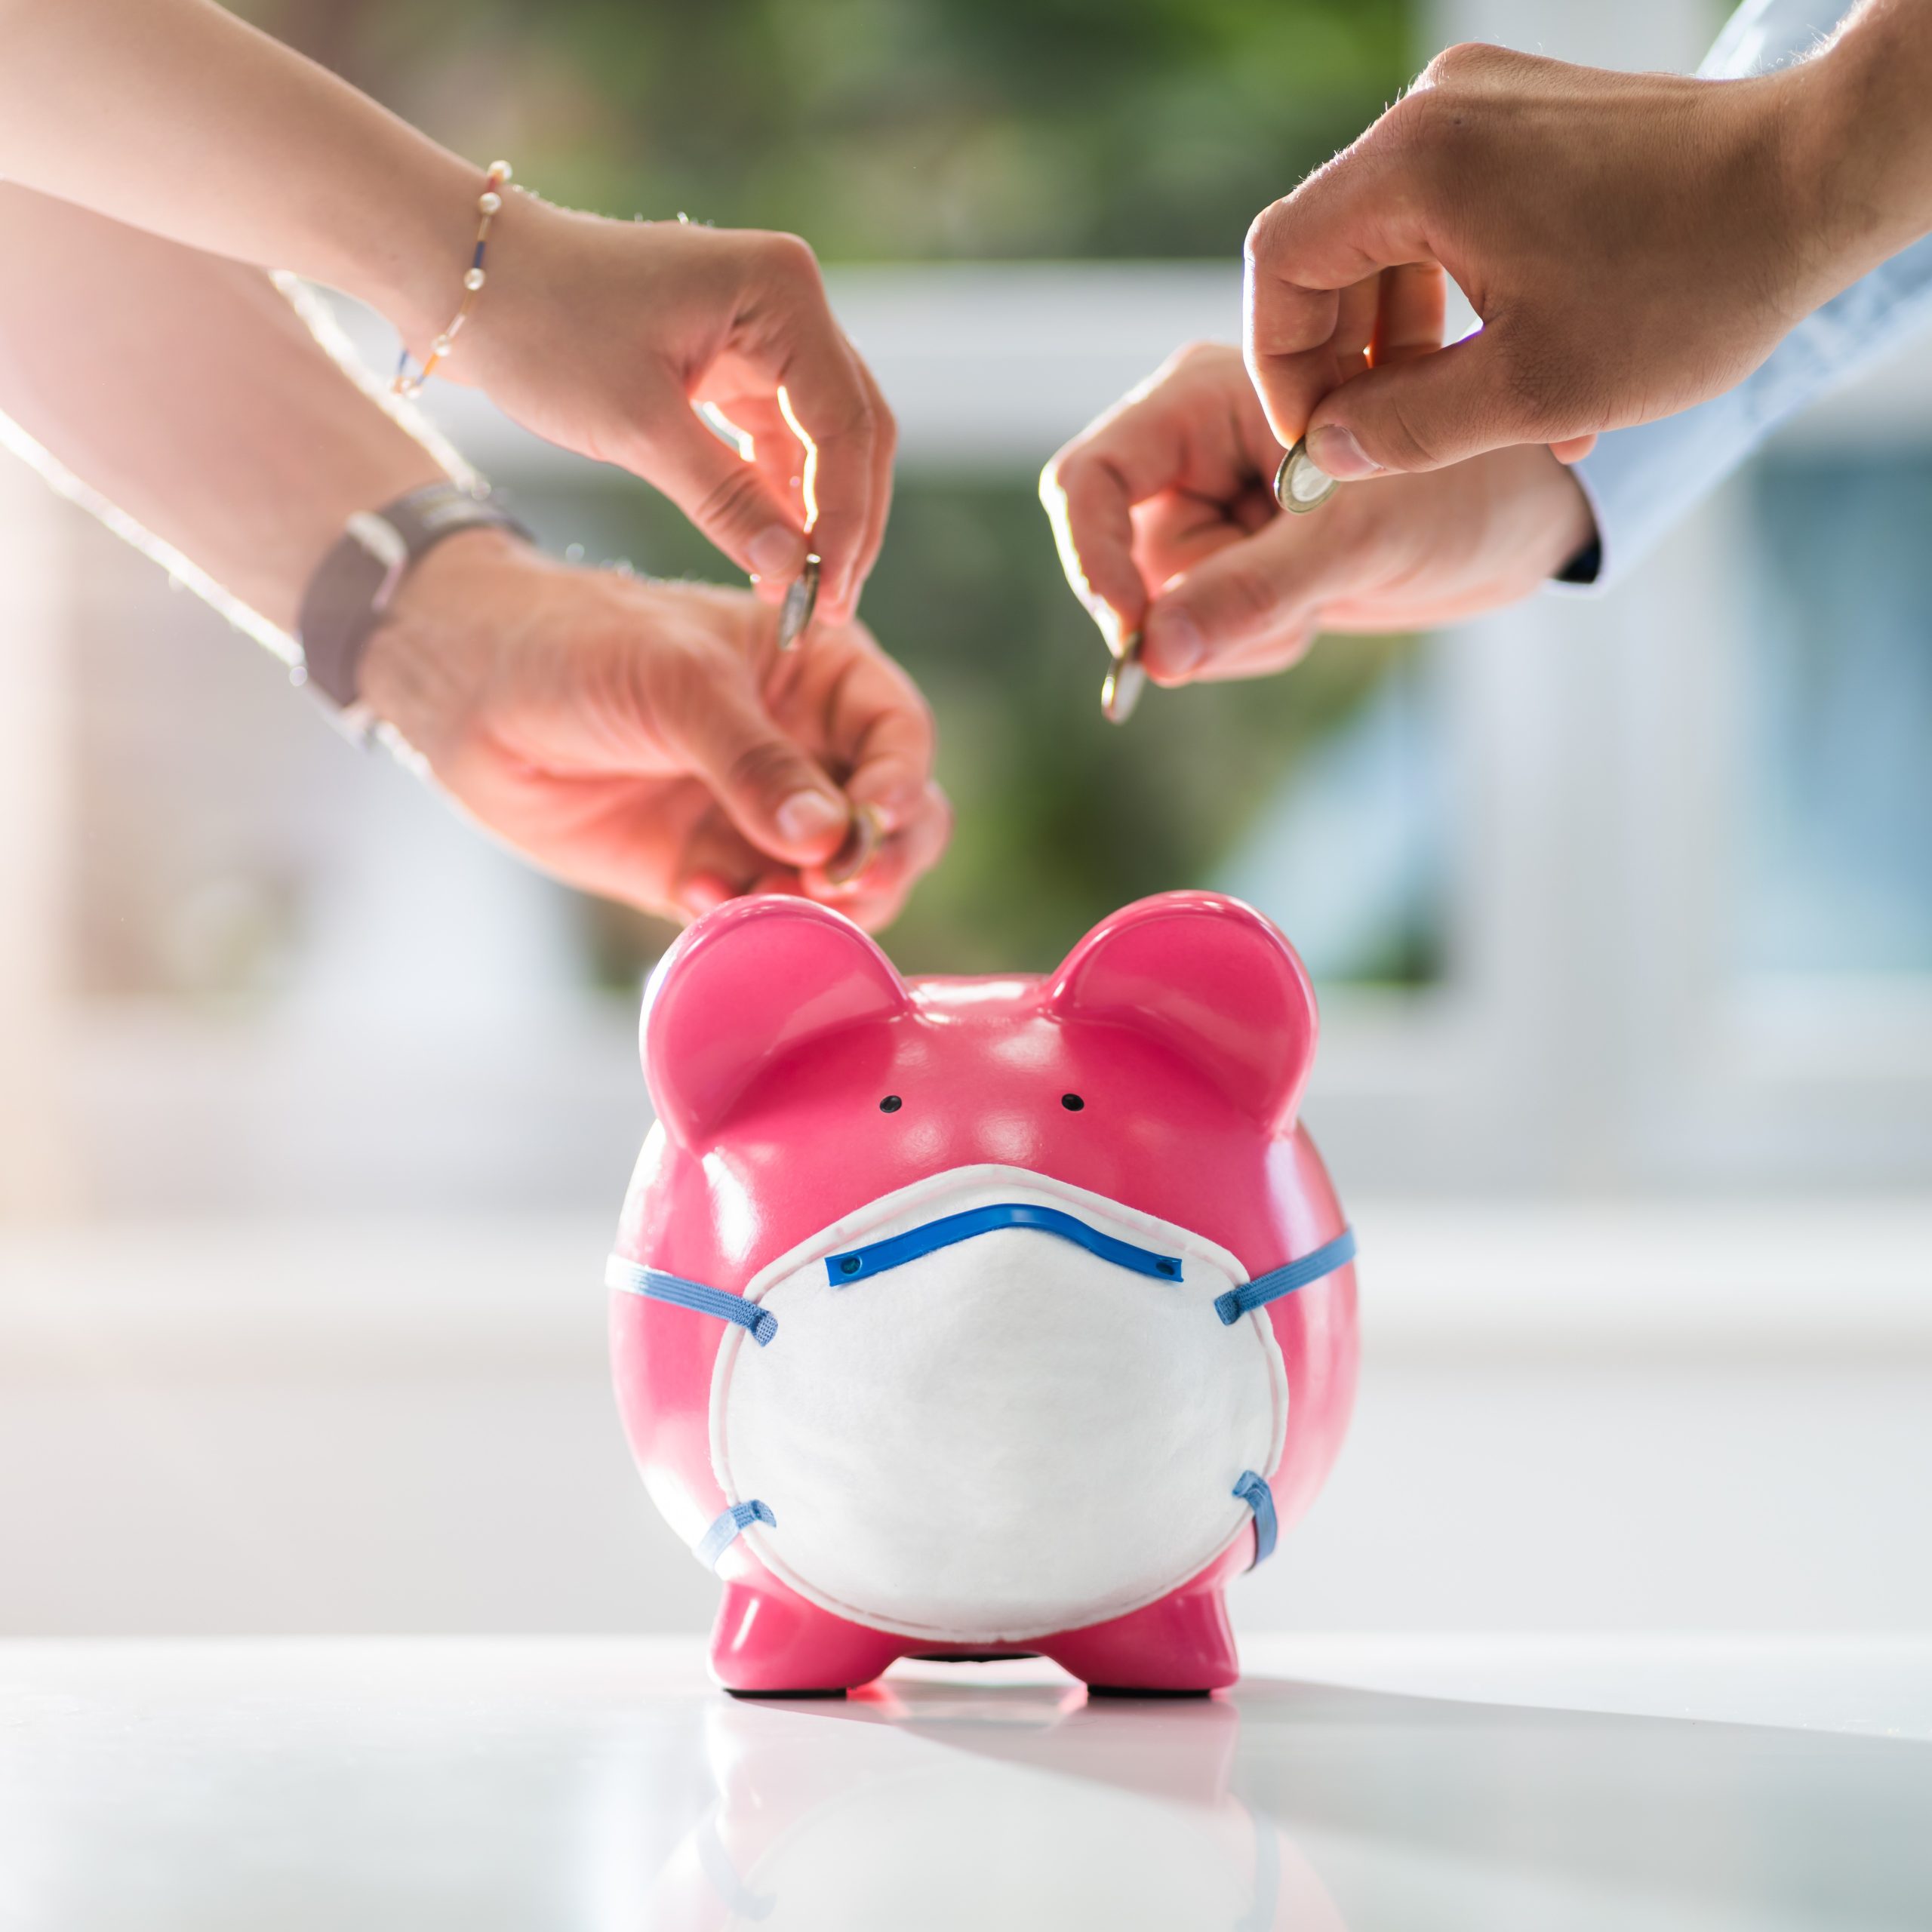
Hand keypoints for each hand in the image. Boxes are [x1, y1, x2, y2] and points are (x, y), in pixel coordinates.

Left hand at [359, 531, 948, 928]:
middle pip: (894, 824)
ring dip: (818, 903)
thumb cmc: (577, 644)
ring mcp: (760, 818)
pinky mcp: (710, 872)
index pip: (900, 735)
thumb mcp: (675, 682)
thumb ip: (754, 760)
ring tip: (768, 898)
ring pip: (839, 884)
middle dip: (879, 860)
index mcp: (820, 675)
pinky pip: (763, 916)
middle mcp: (806, 750)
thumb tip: (828, 837)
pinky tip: (702, 897)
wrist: (467, 692)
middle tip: (836, 882)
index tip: (871, 824)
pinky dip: (750, 921)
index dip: (900, 783)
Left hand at [432, 206, 894, 622]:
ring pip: (821, 444)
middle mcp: (786, 303)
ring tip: (796, 597)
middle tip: (828, 608)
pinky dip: (777, 499)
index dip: (846, 518)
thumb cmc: (543, 327)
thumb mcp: (637, 426)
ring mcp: (763, 332)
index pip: (845, 423)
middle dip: (843, 523)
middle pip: (852, 431)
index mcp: (781, 291)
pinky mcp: (732, 363)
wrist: (466, 281)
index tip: (828, 594)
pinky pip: (778, 442)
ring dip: (812, 518)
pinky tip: (769, 557)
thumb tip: (793, 571)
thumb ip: (725, 499)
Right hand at [1042, 342, 1591, 681]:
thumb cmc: (1475, 489)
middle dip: (1203, 603)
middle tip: (1295, 611)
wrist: (1538, 516)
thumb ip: (1251, 595)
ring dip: (1240, 626)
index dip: (1094, 560)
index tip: (1137, 637)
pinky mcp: (1241, 546)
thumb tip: (1153, 656)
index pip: (1090, 477)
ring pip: (1166, 600)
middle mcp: (1199, 436)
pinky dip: (1255, 636)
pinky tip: (1319, 606)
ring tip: (1326, 596)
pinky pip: (1203, 621)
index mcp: (1211, 391)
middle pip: (1129, 552)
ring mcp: (1218, 497)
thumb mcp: (1361, 541)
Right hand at [1241, 36, 1901, 478]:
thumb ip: (1405, 431)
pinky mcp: (1526, 118)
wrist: (1824, 179)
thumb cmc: (1692, 282)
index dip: (1282, 365)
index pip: (1281, 263)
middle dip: (1346, 360)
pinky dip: (1458, 298)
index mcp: (1416, 165)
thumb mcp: (1532, 391)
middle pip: (1330, 250)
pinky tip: (1508, 369)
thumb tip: (1327, 451)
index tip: (1319, 438)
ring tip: (1457, 420)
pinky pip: (1450, 217)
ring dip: (1407, 342)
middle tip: (1378, 442)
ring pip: (1391, 242)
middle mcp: (1435, 114)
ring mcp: (1481, 106)